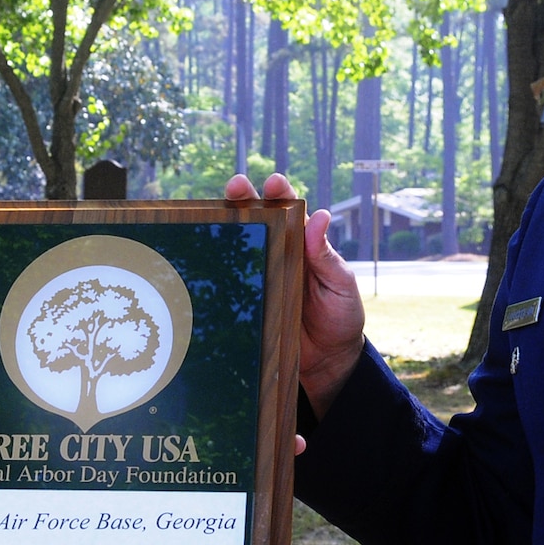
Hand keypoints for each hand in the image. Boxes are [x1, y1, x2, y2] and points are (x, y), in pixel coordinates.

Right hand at [225, 172, 364, 412]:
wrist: (328, 363)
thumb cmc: (341, 317)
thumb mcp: (341, 285)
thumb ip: (327, 256)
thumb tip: (322, 216)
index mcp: (302, 245)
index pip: (289, 211)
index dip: (279, 193)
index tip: (274, 182)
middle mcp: (277, 254)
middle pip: (255, 219)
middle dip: (243, 197)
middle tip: (236, 185)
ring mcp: (259, 277)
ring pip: (236, 246)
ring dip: (223, 226)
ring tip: (213, 212)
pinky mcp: (246, 301)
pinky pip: (228, 283)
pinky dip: (215, 268)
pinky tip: (202, 256)